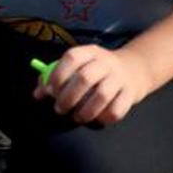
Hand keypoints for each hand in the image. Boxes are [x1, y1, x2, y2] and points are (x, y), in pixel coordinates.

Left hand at [32, 45, 151, 125]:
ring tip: (76, 117)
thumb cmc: (96, 69)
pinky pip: (117, 109)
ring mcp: (120, 77)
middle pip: (85, 78)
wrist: (135, 68)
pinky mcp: (132, 93)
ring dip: (85, 111)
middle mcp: (105, 62)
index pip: (71, 58)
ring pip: (102, 95)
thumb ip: (55, 77)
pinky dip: (104, 117)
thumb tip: (37, 94)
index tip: (49, 91)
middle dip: (68, 97)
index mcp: (89, 52)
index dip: (57, 75)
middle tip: (59, 109)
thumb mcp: (78, 65)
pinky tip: (96, 120)